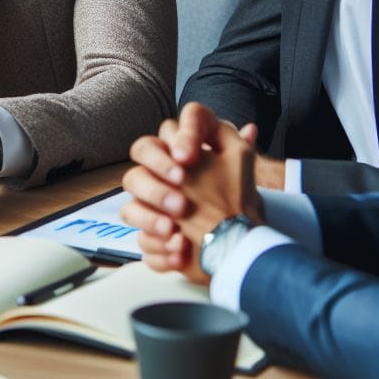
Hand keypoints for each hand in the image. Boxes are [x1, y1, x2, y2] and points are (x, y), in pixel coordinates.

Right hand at [122, 103, 263, 282]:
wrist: (241, 242)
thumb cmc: (238, 199)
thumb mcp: (244, 165)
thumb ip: (236, 140)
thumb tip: (249, 128)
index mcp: (172, 159)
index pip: (158, 140)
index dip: (167, 149)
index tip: (188, 158)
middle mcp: (157, 183)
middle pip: (134, 177)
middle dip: (154, 188)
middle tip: (180, 203)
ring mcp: (152, 214)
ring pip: (130, 211)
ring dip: (150, 220)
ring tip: (174, 230)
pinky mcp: (154, 243)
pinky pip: (144, 245)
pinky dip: (160, 251)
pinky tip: (180, 251)